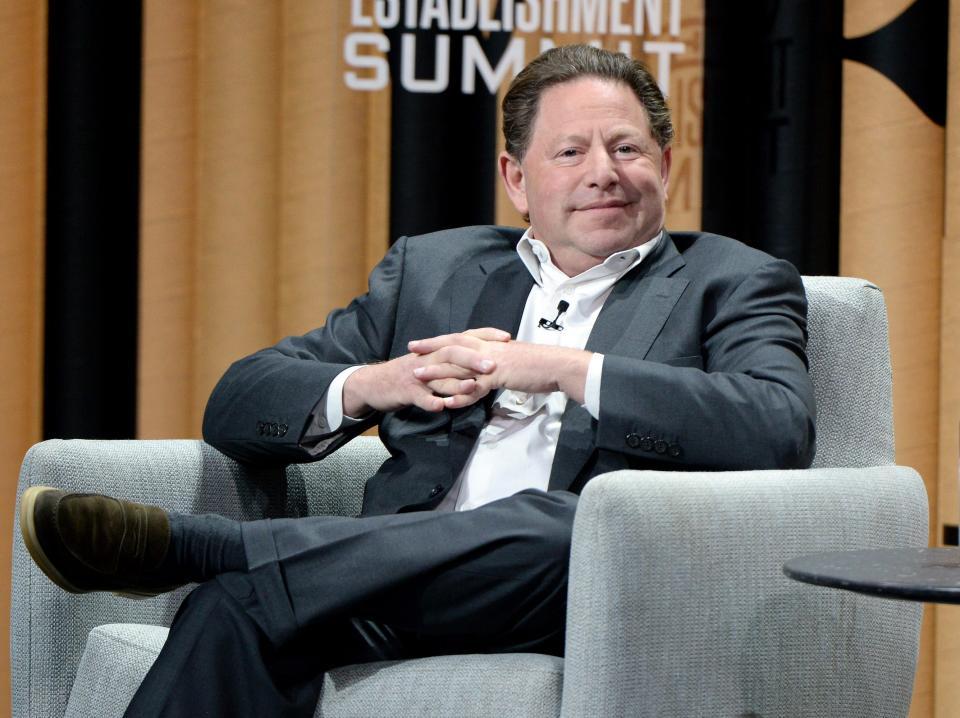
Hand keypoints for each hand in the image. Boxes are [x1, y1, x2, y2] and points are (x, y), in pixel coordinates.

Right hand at [342, 328, 510, 414]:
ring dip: (456, 383)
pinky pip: (419, 397)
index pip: (463, 337)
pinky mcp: (405, 391)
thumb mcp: (432, 364)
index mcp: (436, 350)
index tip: (507, 337)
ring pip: (438, 377)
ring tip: (474, 388)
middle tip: (494, 366)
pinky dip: (430, 401)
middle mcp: (428, 358)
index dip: (485, 335)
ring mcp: (416, 375)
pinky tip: (441, 407)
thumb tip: (483, 359)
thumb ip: (455, 362)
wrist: (374, 384)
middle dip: (474, 359)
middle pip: (452, 353)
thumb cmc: (408, 375)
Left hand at [408, 332, 591, 406]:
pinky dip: (459, 396)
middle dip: (430, 349)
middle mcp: (487, 349)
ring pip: (458, 366)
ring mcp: (491, 362)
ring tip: (417, 377)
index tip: (421, 342)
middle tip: (410, 351)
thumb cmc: (538, 364)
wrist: (556, 366)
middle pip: (452, 346)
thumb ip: (495, 362)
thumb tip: (486, 367)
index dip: (438, 340)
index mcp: (490, 343)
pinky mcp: (498, 376)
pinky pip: (474, 388)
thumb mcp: (512, 359)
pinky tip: (446, 403)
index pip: (459, 338)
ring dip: (436, 371)